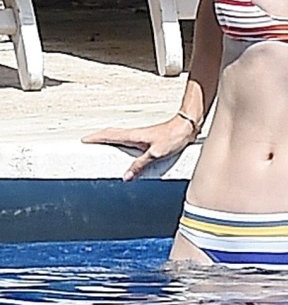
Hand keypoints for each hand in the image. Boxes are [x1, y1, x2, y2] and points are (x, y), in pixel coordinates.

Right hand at [82, 116, 198, 181]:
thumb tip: (126, 177)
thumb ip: (140, 165)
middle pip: (112, 134)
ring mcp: (141, 136)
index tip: (84, 139)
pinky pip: (129, 141)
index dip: (97, 137)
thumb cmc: (173, 136)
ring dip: (108, 139)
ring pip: (120, 137)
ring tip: (99, 147)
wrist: (186, 127)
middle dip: (98, 137)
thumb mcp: (156, 154)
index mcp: (134, 136)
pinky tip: (122, 151)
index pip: (110, 134)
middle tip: (87, 142)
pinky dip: (120, 143)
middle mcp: (135, 134)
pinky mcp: (147, 139)